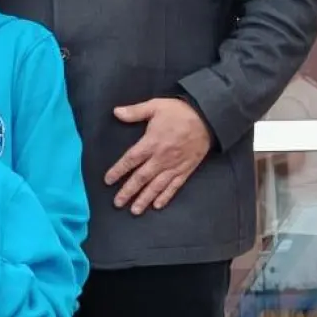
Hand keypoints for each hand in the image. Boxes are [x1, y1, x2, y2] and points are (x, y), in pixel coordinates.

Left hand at [106, 97, 210, 213]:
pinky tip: (157, 206)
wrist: (208, 118)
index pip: (131, 160)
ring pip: (157, 186)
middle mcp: (162, 158)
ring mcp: (175, 166)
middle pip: (142, 178)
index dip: (118, 170)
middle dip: (128, 191)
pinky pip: (174, 186)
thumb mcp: (155, 106)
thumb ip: (135, 112)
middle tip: (117, 203)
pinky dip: (166, 196)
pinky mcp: (186, 169)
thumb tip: (116, 112)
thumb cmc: (180, 112)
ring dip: (145, 199)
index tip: (108, 180)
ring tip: (134, 210)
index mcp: (152, 143)